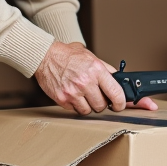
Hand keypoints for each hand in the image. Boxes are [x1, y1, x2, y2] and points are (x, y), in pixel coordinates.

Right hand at [34, 42, 157, 114]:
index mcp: (96, 70)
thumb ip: (106, 69)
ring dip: (88, 105)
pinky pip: (75, 110)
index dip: (120, 103)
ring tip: (83, 94)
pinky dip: (76, 105)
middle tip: (96, 95)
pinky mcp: (62, 99)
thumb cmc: (68, 55)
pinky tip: (73, 94)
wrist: (46, 56)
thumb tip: (119, 81)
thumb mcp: (91, 57)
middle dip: (101, 102)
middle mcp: (85, 82)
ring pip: (89, 110)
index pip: (115, 92)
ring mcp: (73, 92)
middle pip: (102, 105)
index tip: (119, 105)